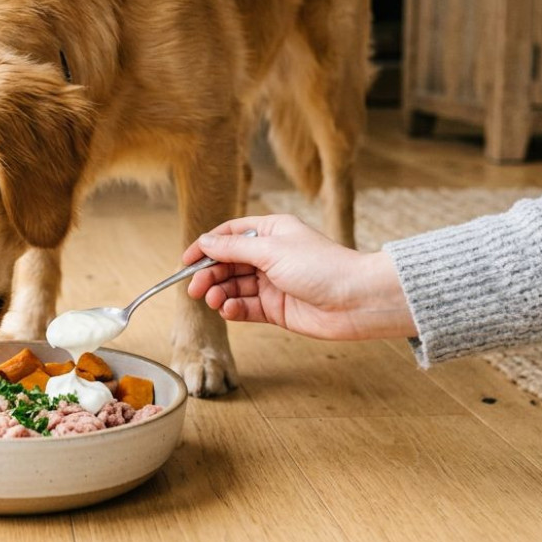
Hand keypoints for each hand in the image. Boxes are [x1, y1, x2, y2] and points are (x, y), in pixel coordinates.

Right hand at [183, 215, 417, 340]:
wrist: (356, 300)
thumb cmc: (320, 266)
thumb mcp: (271, 249)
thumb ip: (234, 247)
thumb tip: (205, 241)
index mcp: (270, 232)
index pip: (229, 235)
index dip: (206, 246)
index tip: (186, 260)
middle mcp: (270, 255)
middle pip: (228, 263)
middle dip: (209, 274)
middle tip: (194, 288)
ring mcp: (272, 283)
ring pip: (234, 287)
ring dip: (220, 293)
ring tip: (214, 301)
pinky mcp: (276, 309)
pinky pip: (246, 307)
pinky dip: (234, 309)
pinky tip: (229, 310)